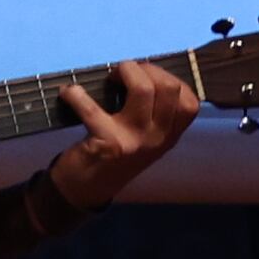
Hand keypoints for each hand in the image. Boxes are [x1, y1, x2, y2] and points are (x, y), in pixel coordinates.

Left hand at [50, 60, 199, 209]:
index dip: (169, 79)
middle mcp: (158, 139)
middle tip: (124, 73)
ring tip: (110, 77)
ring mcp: (134, 142)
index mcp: (169, 136)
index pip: (190, 103)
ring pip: (142, 89)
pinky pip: (92, 107)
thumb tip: (141, 70)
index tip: (148, 77)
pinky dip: (76, 94)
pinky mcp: (107, 143)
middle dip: (145, 69)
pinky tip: (69, 93)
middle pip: (168, 88)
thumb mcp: (145, 140)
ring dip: (123, 71)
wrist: (86, 190)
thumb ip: (153, 113)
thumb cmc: (115, 155)